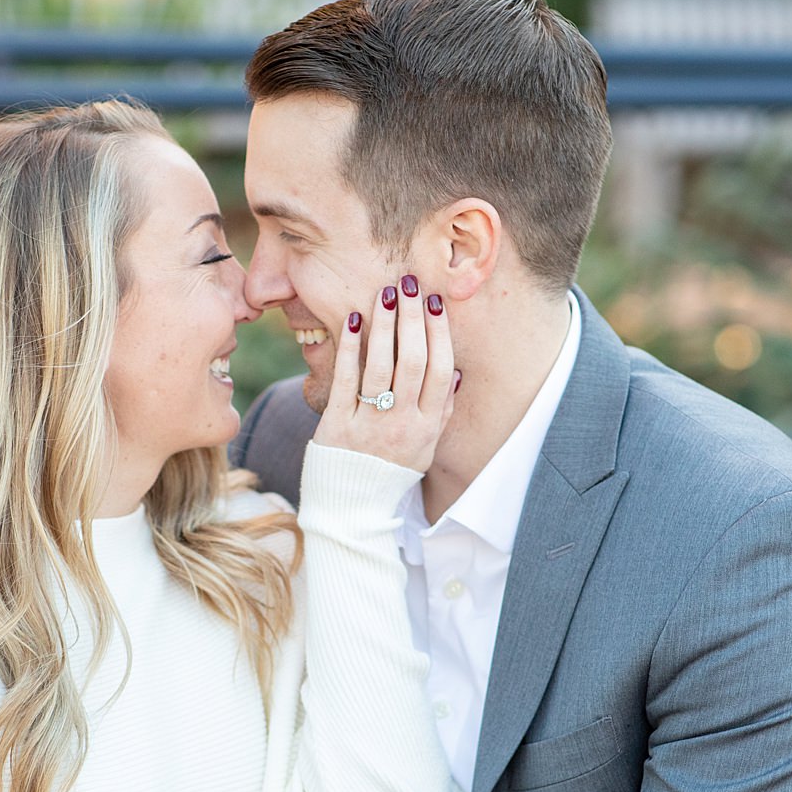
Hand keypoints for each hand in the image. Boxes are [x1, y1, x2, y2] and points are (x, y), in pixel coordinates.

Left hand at [311, 274, 457, 472]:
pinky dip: (350, 347)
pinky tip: (352, 320)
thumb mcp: (426, 448)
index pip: (439, 370)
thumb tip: (454, 372)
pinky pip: (345, 379)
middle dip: (413, 319)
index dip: (439, 333)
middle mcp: (401, 424)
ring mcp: (368, 424)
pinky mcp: (337, 425)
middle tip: (409, 285)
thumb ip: (440, 411)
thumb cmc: (391, 471)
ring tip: (386, 295)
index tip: (435, 302)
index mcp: (427, 427)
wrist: (352, 506)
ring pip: (381, 366)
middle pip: (412, 362)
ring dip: (384, 325)